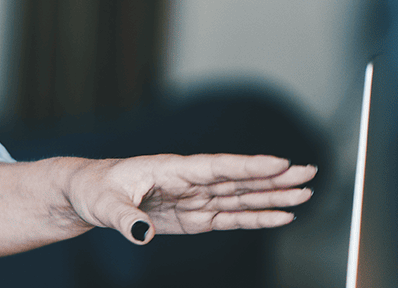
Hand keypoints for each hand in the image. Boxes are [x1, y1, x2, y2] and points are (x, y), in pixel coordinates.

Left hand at [63, 154, 316, 244]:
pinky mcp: (194, 217)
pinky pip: (230, 218)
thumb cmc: (94, 190)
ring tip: (306, 194)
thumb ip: (125, 219)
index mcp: (170, 168)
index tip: (280, 162)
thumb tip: (142, 235)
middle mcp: (189, 181)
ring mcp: (194, 198)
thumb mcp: (104, 205)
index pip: (215, 166)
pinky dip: (256, 218)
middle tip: (310, 173)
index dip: (248, 165)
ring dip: (273, 196)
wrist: (88, 195)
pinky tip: (281, 217)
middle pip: (238, 179)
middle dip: (274, 177)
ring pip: (241, 197)